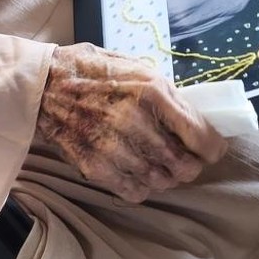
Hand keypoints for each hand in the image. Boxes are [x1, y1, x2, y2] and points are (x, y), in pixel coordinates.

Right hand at [35, 43, 226, 202]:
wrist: (44, 85)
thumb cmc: (92, 70)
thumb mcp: (136, 66)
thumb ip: (165, 93)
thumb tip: (193, 116)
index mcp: (152, 91)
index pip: (199, 135)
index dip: (213, 148)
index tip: (213, 151)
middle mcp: (137, 121)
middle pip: (184, 165)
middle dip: (190, 165)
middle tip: (186, 159)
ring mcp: (116, 147)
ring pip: (161, 181)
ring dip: (165, 176)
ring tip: (159, 165)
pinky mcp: (97, 166)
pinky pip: (135, 192)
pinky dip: (142, 186)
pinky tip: (137, 172)